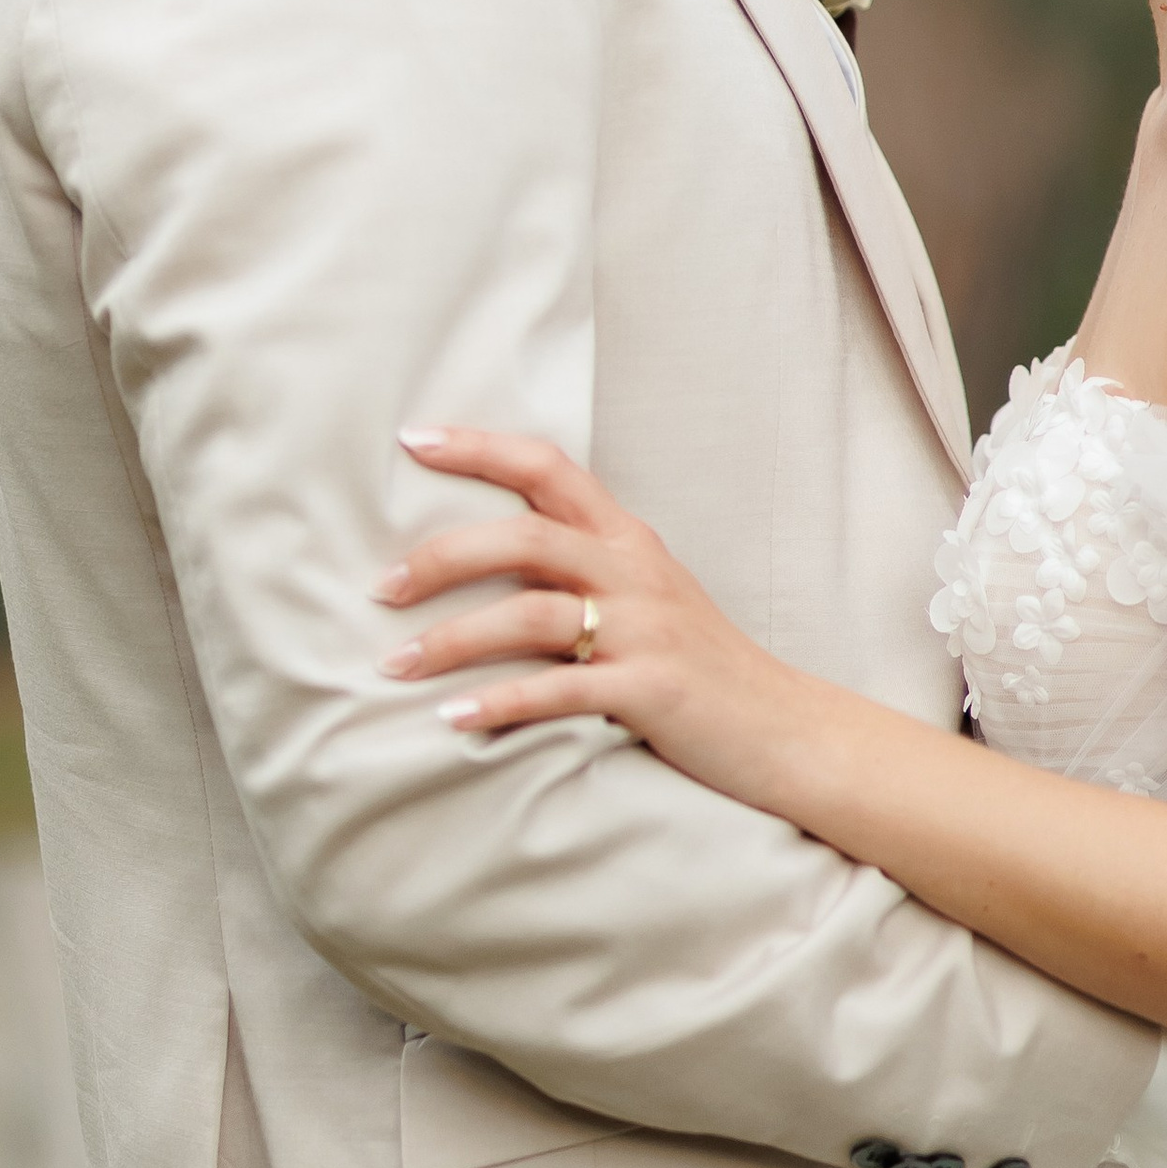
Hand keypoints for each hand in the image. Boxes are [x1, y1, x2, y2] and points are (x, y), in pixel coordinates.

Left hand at [375, 428, 816, 810]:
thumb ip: (584, 569)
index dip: (479, 447)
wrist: (786, 729)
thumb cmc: (702, 665)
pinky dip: (500, 704)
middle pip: (525, 535)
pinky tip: (454, 720)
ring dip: (451, 640)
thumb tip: (490, 560)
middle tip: (380, 587)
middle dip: (442, 556)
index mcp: (627, 539)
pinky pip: (559, 692)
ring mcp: (644, 630)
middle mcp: (634, 571)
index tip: (413, 438)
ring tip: (393, 666)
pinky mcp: (649, 691)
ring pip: (530, 614)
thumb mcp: (648, 597)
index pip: (547, 467)